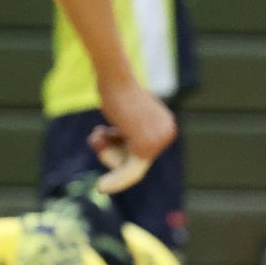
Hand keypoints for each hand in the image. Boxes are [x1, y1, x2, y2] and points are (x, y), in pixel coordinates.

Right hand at [90, 79, 175, 193]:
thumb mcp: (127, 113)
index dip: (120, 148)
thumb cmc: (116, 89)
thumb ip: (133, 131)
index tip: (107, 134)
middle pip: (137, 160)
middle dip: (114, 152)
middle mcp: (168, 134)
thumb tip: (133, 153)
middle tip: (100, 132)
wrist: (115, 77)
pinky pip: (130, 172)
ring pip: (129, 167)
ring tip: (97, 134)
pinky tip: (102, 187)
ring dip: (107, 155)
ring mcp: (159, 142)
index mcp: (167, 126)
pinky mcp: (146, 148)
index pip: (143, 151)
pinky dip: (116, 181)